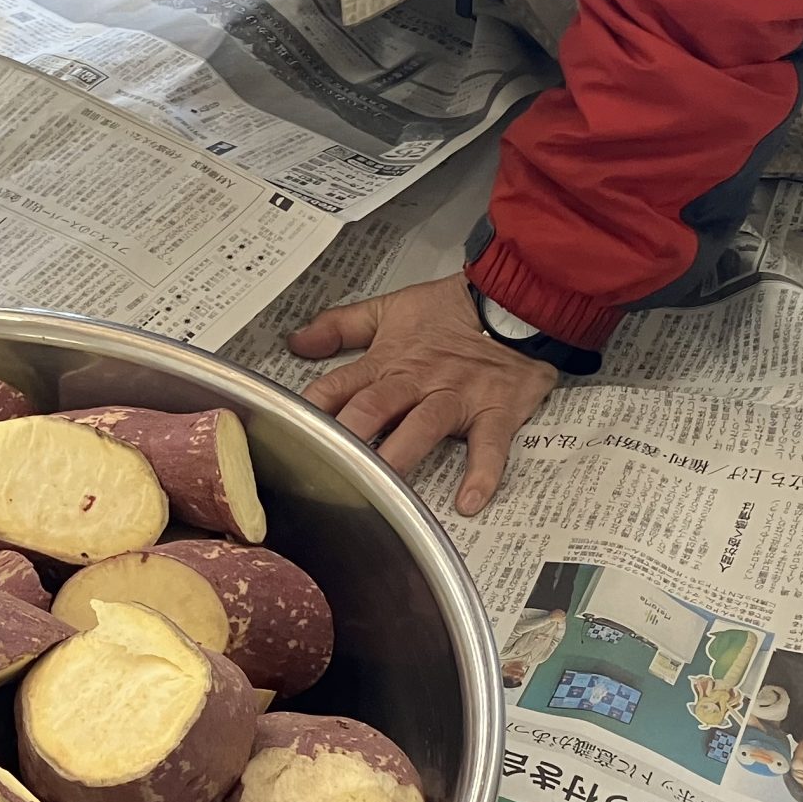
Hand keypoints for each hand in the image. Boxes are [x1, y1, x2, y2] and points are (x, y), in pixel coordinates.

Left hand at [286, 275, 557, 514]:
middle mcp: (417, 381)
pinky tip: (469, 501)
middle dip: (350, 433)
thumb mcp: (390, 309)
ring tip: (384, 487)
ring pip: (423, 426)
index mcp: (387, 362)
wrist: (513, 301)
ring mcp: (456, 397)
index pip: (339, 386)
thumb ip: (340, 326)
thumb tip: (297, 341)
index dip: (312, 409)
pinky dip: (483, 473)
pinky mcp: (495, 410)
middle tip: (328, 463)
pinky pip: (490, 445)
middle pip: (375, 407)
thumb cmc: (451, 312)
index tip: (289, 434)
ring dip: (402, 454)